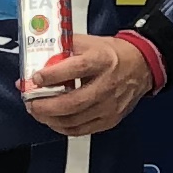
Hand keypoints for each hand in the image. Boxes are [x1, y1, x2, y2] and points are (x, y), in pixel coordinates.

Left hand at [22, 31, 159, 137]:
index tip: (35, 78)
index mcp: (102, 61)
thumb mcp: (89, 42)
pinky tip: (53, 121)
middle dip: (45, 106)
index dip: (52, 76)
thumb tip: (38, 62)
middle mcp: (107, 85)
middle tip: (30, 103)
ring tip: (38, 112)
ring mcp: (110, 105)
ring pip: (74, 120)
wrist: (142, 66)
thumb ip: (63, 49)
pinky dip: (63, 128)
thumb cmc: (114, 54)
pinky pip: (82, 130)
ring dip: (50, 119)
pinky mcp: (110, 119)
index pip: (75, 69)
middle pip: (72, 102)